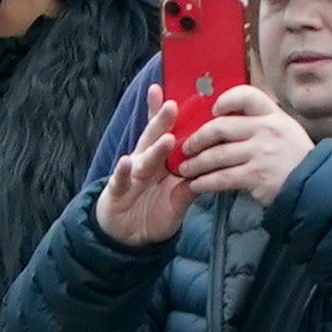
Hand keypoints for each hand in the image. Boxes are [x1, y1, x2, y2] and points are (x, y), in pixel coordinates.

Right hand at [91, 100, 191, 251]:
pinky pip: (120, 180)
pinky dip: (122, 172)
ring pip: (143, 157)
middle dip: (162, 122)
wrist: (128, 237)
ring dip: (154, 148)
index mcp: (160, 161)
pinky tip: (126, 162)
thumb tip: (214, 171)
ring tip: (167, 137)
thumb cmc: (153, 212)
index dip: (168, 115)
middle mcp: (144, 162)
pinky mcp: (116, 190)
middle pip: (154, 138)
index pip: (166, 134)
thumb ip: (192, 185)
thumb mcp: (178, 200)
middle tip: (172, 105)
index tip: (178, 94)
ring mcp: (130, 174)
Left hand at [175, 84, 312, 207]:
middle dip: (198, 138)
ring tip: (185, 169)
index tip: (213, 111)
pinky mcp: (256, 176)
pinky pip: (223, 178)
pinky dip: (205, 182)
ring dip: (196, 163)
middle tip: (187, 147)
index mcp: (274, 115)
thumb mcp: (286, 131)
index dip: (225, 100)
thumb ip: (262, 123)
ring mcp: (261, 153)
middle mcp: (266, 130)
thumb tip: (227, 119)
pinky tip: (196, 186)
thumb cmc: (297, 160)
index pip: (246, 95)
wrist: (317, 188)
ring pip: (217, 155)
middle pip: (221, 127)